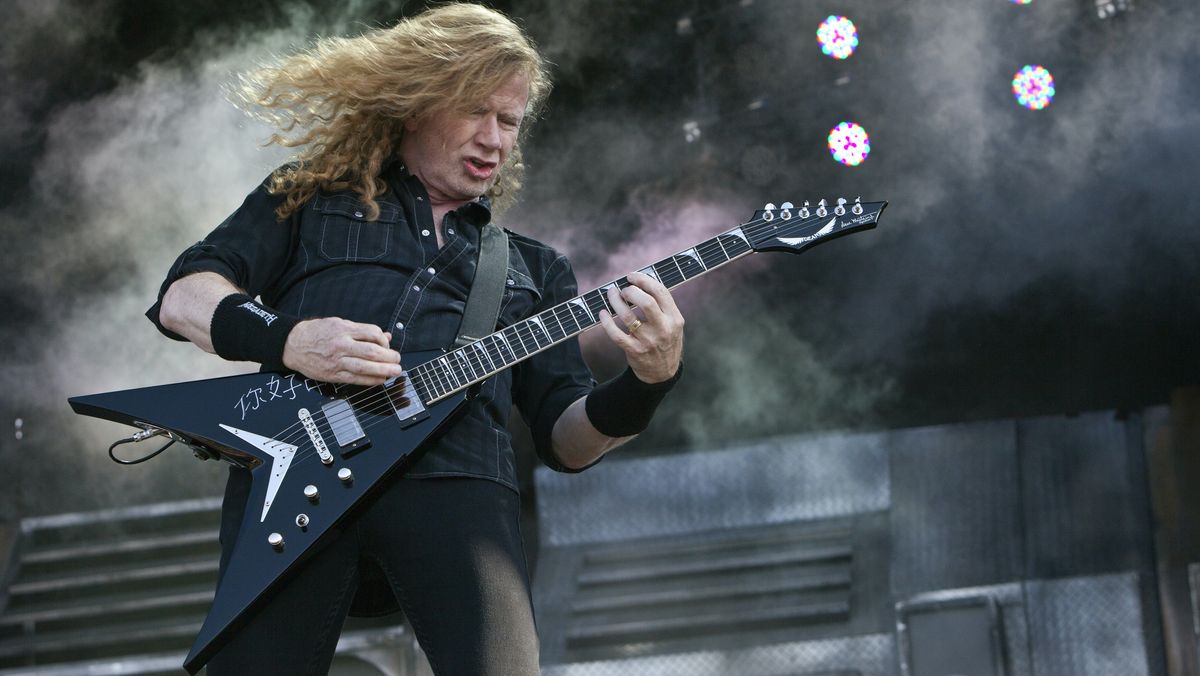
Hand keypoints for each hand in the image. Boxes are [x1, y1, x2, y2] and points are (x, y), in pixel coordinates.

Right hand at [282, 317, 403, 384]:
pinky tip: (380, 379)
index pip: (372, 333)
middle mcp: (341, 345)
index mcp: (343, 329)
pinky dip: (370, 380)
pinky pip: (356, 379)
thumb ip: (362, 330)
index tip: (387, 344)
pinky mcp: (333, 375)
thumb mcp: (339, 324)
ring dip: (384, 370)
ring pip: (365, 367)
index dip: (384, 340)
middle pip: (372, 351)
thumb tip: (386, 336)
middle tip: (398, 360)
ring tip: (395, 371)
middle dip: (389, 357)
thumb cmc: (317, 333)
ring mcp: (337, 361)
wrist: (292, 345)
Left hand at [598, 271, 683, 382]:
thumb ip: (663, 306)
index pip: (660, 292)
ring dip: (616, 302)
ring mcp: (648, 341)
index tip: (631, 276)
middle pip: (647, 302)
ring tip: (611, 294)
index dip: (644, 280)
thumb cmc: (665, 342)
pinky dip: (606, 322)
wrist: (662, 374)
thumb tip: (641, 282)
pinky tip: (603, 313)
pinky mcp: (634, 351)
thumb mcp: (674, 324)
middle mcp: (663, 329)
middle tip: (623, 290)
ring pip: (628, 316)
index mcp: (674, 318)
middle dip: (631, 291)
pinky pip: (616, 334)